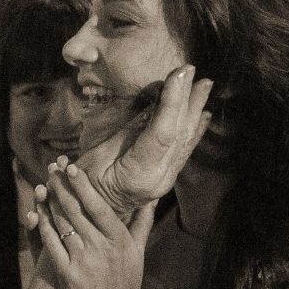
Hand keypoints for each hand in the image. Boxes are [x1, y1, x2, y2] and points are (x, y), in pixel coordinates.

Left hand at [30, 163, 156, 288]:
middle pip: (76, 210)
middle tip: (52, 169)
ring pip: (62, 224)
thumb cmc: (127, 285)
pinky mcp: (67, 274)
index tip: (72, 168)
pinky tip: (37, 214)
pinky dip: (43, 227)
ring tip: (43, 185)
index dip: (83, 185)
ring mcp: (83, 260)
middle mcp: (101, 247)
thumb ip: (142, 223)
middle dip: (61, 187)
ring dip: (50, 203)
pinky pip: (51, 245)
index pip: (99, 205)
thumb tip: (151, 199)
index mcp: (119, 239)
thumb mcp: (138, 253)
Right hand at [76, 64, 211, 219]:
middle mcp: (160, 178)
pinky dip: (194, 129)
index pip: (162, 133)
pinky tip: (202, 114)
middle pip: (179, 134)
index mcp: (140, 175)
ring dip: (194, 110)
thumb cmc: (85, 187)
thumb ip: (129, 131)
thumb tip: (153, 103)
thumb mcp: (99, 156)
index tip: (179, 73)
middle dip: (187, 99)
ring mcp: (166, 179)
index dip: (173, 101)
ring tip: (204, 85)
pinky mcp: (166, 177)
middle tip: (193, 71)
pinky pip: (184, 149)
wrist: (91, 217)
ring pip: (185, 140)